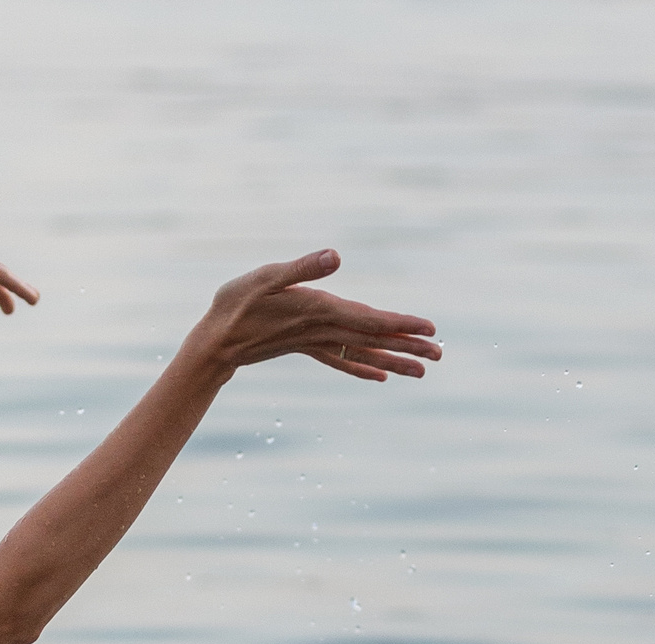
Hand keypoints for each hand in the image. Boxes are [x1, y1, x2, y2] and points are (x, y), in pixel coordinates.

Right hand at [182, 250, 439, 382]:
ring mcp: (316, 342)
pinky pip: (342, 360)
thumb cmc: (236, 304)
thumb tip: (334, 257)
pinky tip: (380, 375)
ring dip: (395, 359)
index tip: (431, 329)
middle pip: (374, 339)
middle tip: (441, 355)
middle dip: (409, 345)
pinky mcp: (306, 347)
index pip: (370, 319)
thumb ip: (302, 268)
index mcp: (320, 310)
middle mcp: (323, 330)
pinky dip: (364, 366)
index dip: (402, 323)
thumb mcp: (266, 276)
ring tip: (423, 368)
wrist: (214, 343)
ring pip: (363, 351)